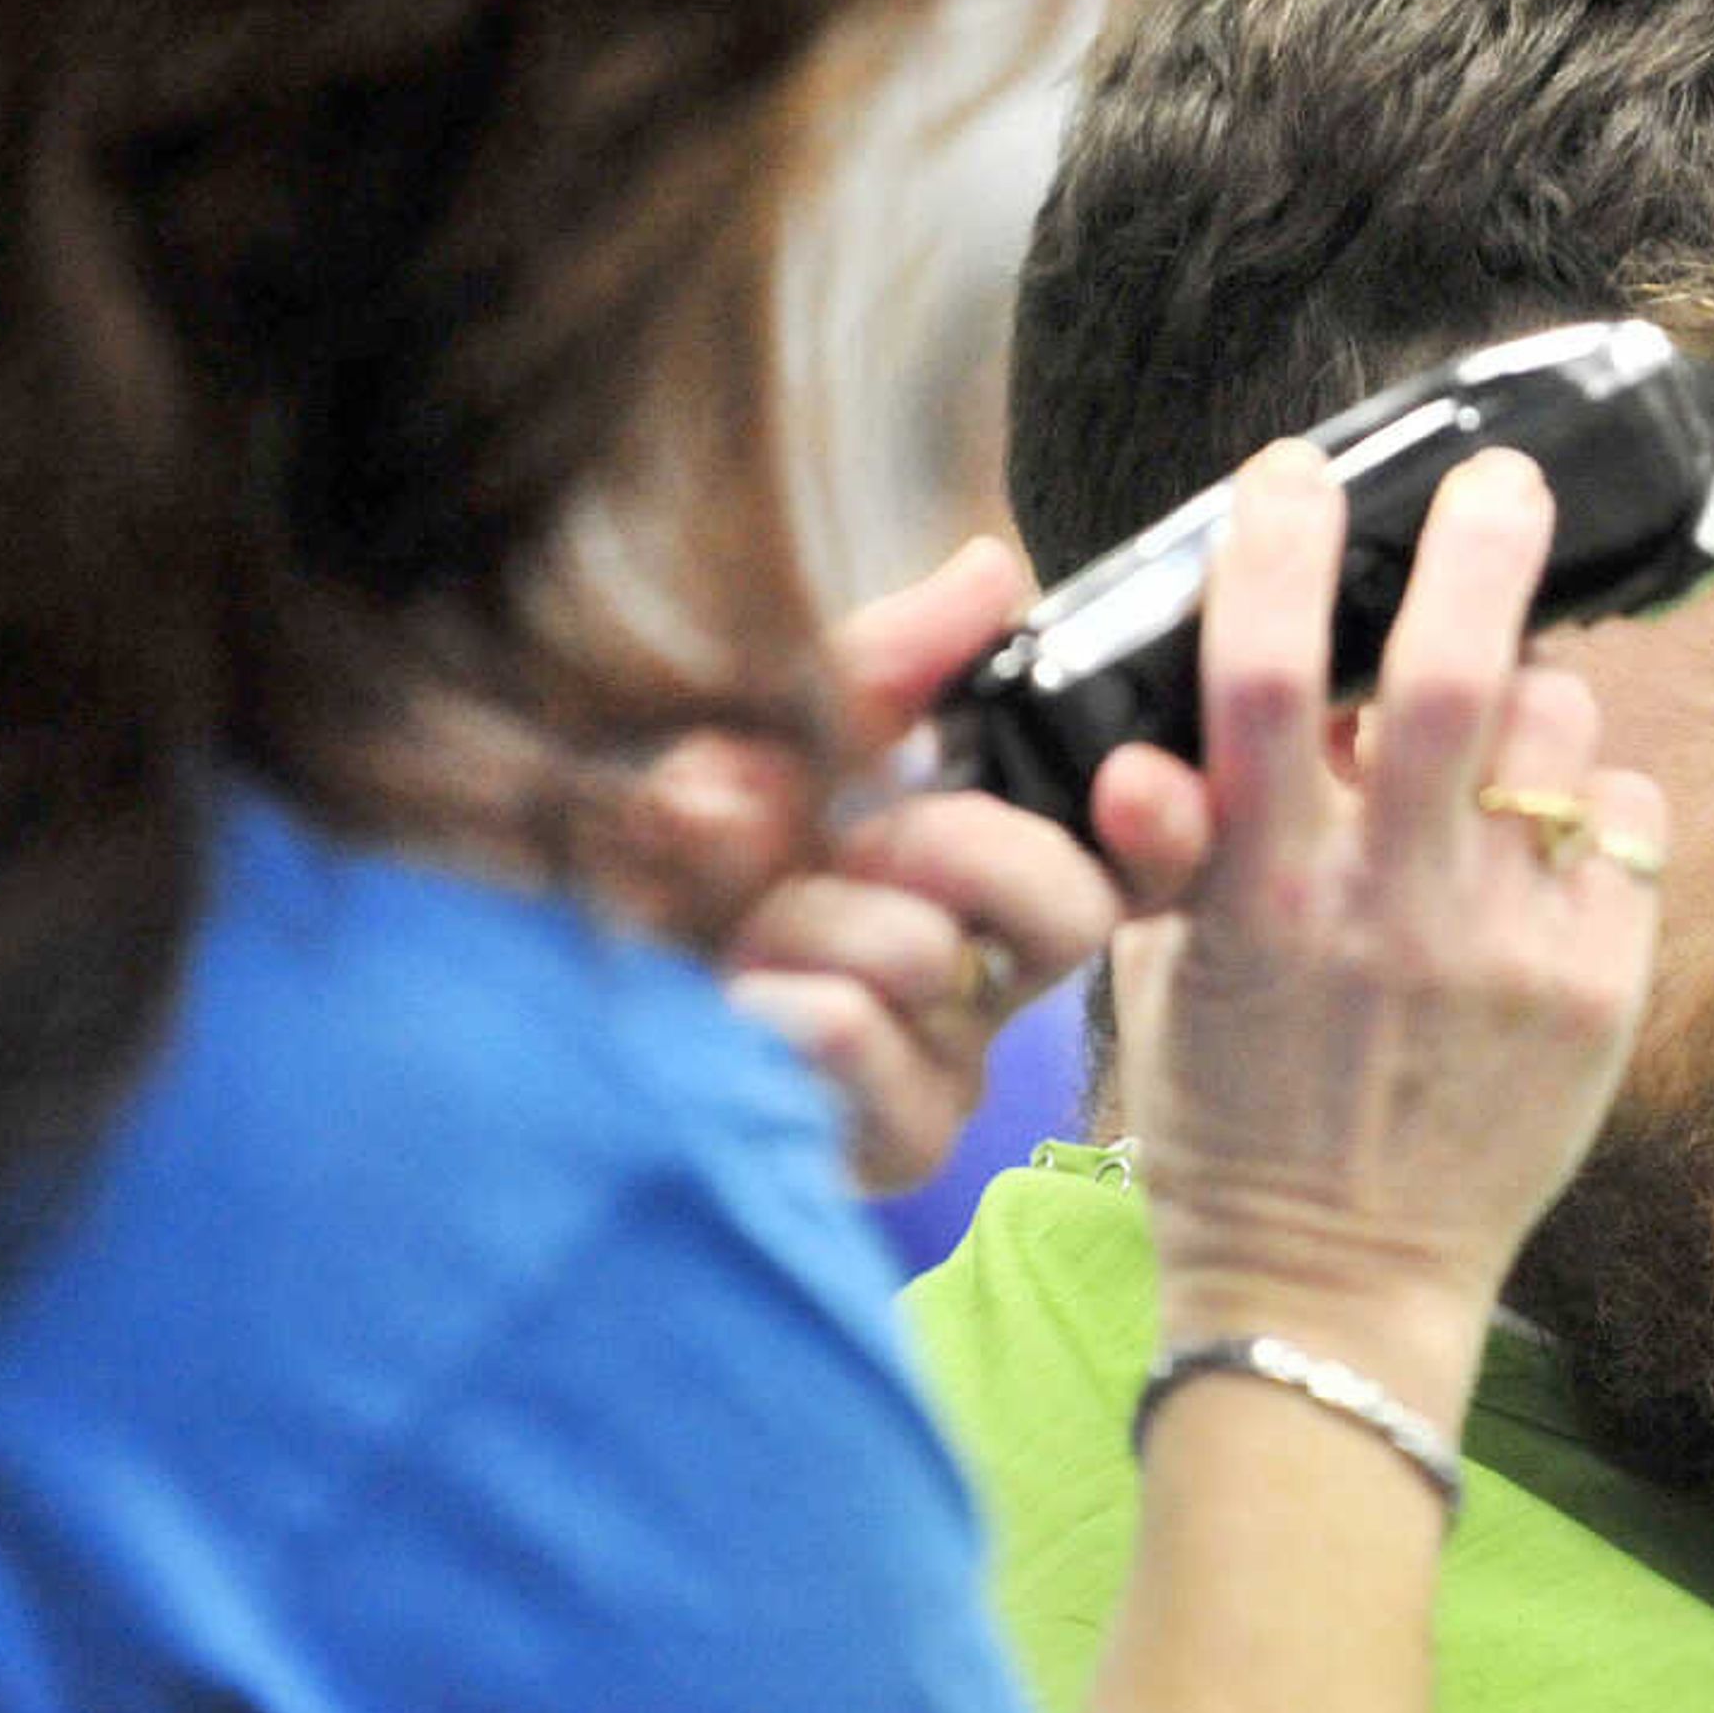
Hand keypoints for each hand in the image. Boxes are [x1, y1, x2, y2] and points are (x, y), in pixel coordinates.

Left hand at [611, 537, 1126, 1192]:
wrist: (549, 997)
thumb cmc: (678, 866)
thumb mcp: (771, 735)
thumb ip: (883, 663)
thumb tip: (994, 572)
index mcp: (996, 871)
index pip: (1148, 855)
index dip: (1164, 823)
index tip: (1127, 780)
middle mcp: (993, 973)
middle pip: (1069, 905)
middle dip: (938, 841)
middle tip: (846, 840)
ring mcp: (947, 1064)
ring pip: (928, 956)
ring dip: (795, 915)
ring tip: (723, 931)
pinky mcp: (881, 1140)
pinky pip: (856, 1034)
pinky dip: (776, 996)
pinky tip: (729, 1001)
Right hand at [1115, 440, 1656, 1424]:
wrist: (1338, 1293)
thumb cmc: (1232, 1120)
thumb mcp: (1162, 978)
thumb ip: (1178, 847)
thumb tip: (1173, 731)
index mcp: (1262, 900)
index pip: (1268, 687)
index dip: (1280, 559)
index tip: (1290, 474)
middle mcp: (1392, 916)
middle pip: (1454, 680)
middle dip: (1478, 550)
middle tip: (1496, 480)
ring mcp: (1509, 952)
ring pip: (1558, 733)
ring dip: (1530, 696)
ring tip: (1494, 734)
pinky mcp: (1600, 990)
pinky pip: (1626, 821)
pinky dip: (1589, 802)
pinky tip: (1542, 843)